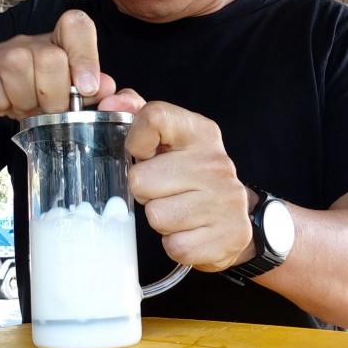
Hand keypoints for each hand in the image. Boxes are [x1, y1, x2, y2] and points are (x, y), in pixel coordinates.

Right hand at [0, 10, 116, 123]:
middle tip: (49, 109)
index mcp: (58, 43)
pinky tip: (5, 104)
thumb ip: (92, 91)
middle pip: (51, 60)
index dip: (85, 56)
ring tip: (26, 107)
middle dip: (53, 96)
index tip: (87, 88)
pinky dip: (2, 105)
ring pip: (20, 70)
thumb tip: (106, 86)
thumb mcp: (65, 94)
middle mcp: (31, 41)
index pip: (76, 25)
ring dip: (26, 101)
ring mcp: (2, 52)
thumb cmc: (31, 92)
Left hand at [109, 93, 253, 271]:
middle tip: (165, 191)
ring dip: (160, 218)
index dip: (135, 140)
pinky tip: (189, 232)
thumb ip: (138, 116)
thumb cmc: (191, 176)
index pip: (152, 117)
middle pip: (140, 179)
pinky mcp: (228, 236)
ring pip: (155, 215)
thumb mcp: (171, 141)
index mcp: (201, 132)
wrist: (236, 217)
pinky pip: (174, 245)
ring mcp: (225, 200)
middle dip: (145, 191)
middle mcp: (216, 162)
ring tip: (178, 211)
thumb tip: (112, 102)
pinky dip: (175, 243)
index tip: (143, 154)